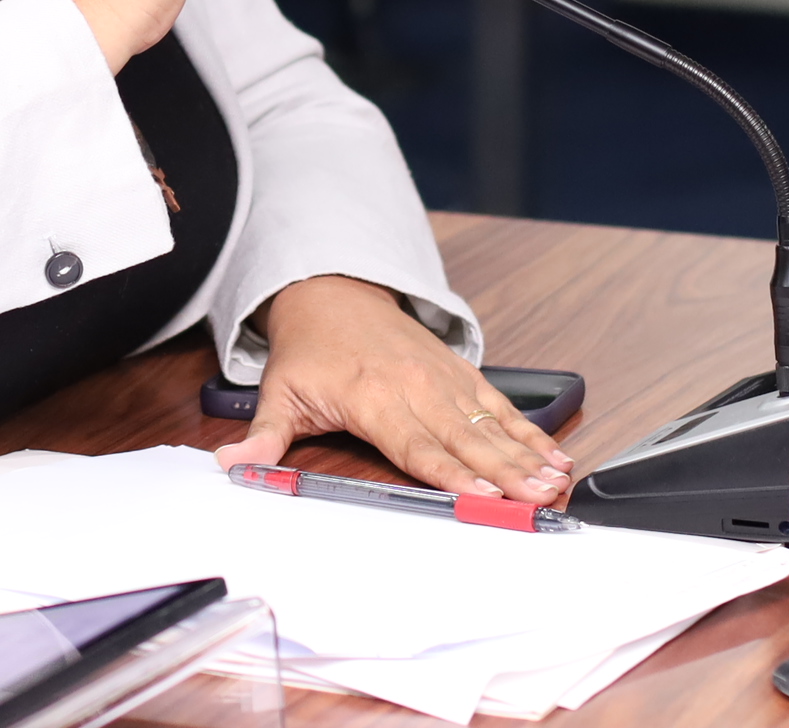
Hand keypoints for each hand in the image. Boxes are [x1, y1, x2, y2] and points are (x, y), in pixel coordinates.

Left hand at [215, 275, 574, 505]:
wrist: (331, 290)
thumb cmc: (308, 348)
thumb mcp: (277, 390)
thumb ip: (264, 436)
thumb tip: (231, 464)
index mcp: (371, 395)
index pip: (415, 443)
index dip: (449, 472)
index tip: (480, 494)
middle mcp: (413, 385)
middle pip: (463, 438)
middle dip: (502, 471)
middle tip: (536, 497)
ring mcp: (440, 378)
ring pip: (488, 423)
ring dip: (524, 454)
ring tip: (557, 478)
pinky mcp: (457, 372)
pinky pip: (498, 405)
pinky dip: (527, 430)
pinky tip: (554, 452)